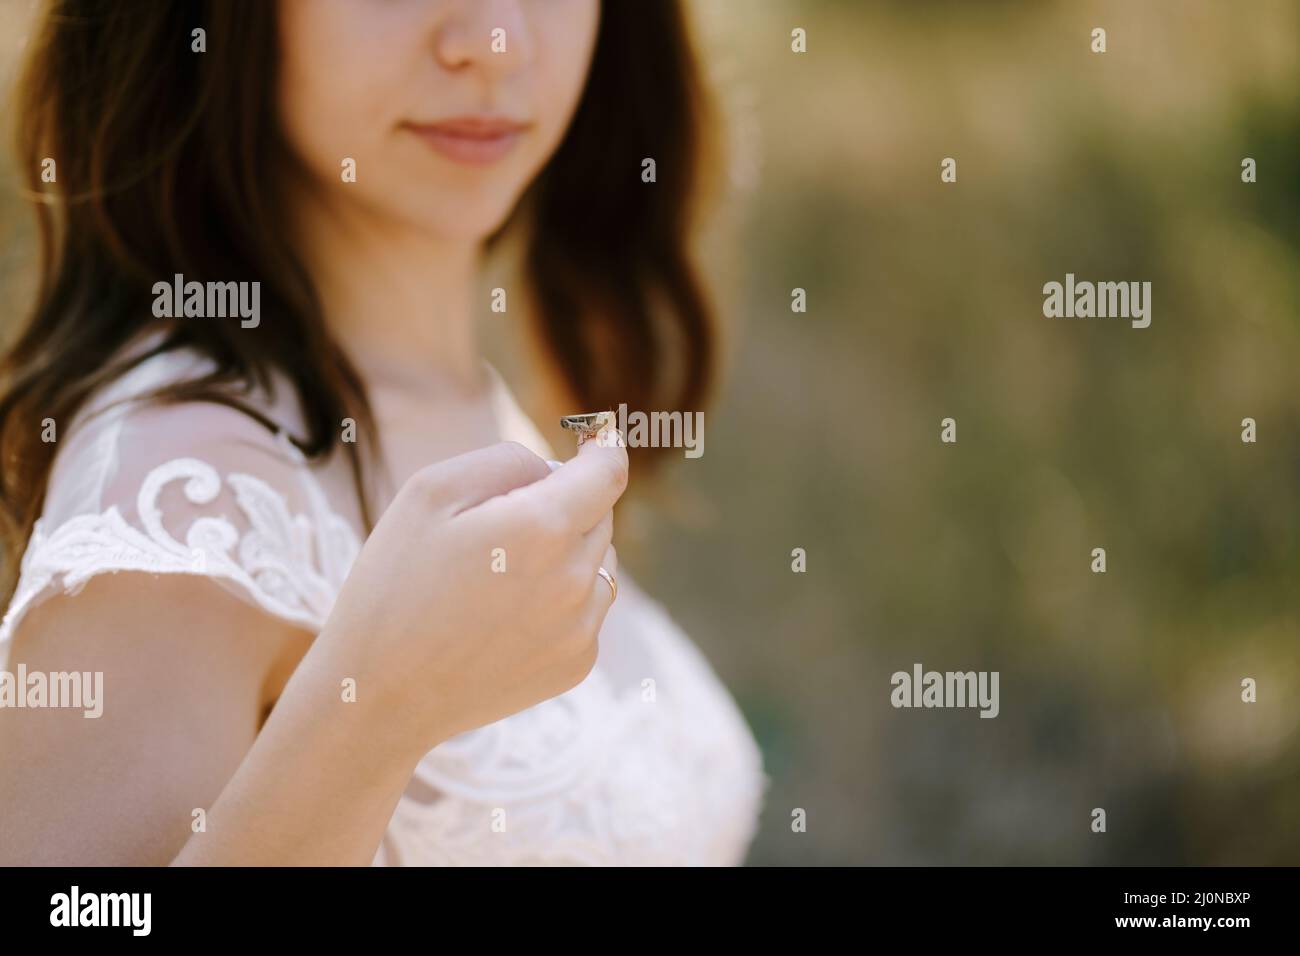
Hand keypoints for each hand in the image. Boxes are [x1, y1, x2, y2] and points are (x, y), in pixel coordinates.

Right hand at [312, 433, 626, 755]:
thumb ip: (506, 460)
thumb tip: (556, 468)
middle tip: (500, 526)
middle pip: (600, 515)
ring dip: (568, 554)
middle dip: (566, 505)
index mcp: (543, 527)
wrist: (380, 695)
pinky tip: (505, 617)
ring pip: (600, 563)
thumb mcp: (430, 492)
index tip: (596, 440)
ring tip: (498, 577)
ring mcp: (581, 627)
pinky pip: (588, 610)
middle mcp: (576, 579)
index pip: (609, 472)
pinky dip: (562, 601)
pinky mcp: (577, 664)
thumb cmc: (394, 584)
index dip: (605, 448)